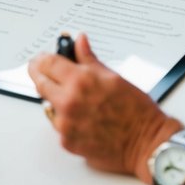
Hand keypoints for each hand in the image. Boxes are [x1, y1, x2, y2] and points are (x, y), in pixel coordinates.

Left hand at [29, 33, 174, 176]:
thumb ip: (89, 58)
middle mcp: (69, 103)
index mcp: (80, 81)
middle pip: (40, 83)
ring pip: (48, 105)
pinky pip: (58, 125)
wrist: (145, 143)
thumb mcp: (113, 76)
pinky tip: (81, 115)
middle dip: (41, 74)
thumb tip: (80, 41)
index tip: (42, 57)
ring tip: (73, 97)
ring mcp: (66, 125)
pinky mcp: (67, 142)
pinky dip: (65, 118)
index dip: (43, 58)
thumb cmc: (135, 110)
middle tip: (44, 71)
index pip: (47, 63)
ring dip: (54, 98)